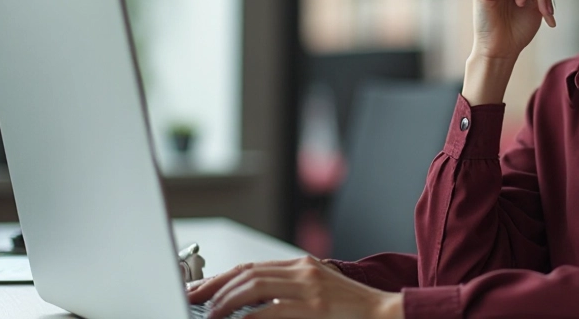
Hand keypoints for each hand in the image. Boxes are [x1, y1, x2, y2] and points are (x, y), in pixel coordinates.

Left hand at [188, 256, 402, 318]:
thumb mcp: (318, 292)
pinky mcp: (315, 307)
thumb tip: (252, 304)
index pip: (251, 268)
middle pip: (246, 273)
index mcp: (302, 266)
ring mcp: (309, 288)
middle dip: (214, 288)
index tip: (199, 290)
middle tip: (193, 301)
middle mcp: (303, 271)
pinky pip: (271, 310)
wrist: (384, 314)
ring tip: (210, 315)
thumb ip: (288, 291)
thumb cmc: (352, 310)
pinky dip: (249, 317)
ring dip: (225, 302)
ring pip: (253, 286)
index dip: (220, 278)